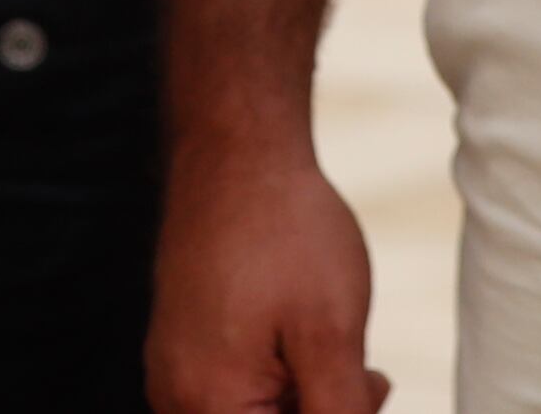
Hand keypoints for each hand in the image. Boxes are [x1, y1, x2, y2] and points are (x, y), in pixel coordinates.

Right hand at [145, 125, 384, 411]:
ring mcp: (174, 373)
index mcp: (208, 406)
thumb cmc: (285, 234)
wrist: (236, 152)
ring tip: (336, 347)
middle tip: (366, 373)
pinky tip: (304, 338)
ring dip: (305, 399)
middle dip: (322, 411)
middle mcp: (177, 399)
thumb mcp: (331, 337)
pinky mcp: (184, 349)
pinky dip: (282, 379)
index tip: (365, 382)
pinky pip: (237, 392)